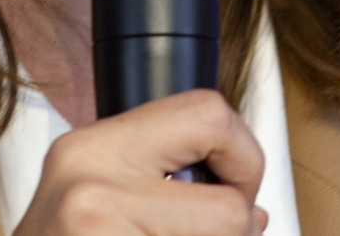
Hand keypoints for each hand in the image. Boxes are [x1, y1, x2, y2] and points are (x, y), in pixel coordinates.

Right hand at [15, 89, 267, 234]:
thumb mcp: (92, 194)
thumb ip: (161, 178)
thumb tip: (249, 206)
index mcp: (91, 148)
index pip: (209, 116)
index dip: (243, 158)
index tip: (236, 189)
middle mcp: (90, 190)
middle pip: (229, 209)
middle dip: (238, 231)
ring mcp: (100, 235)